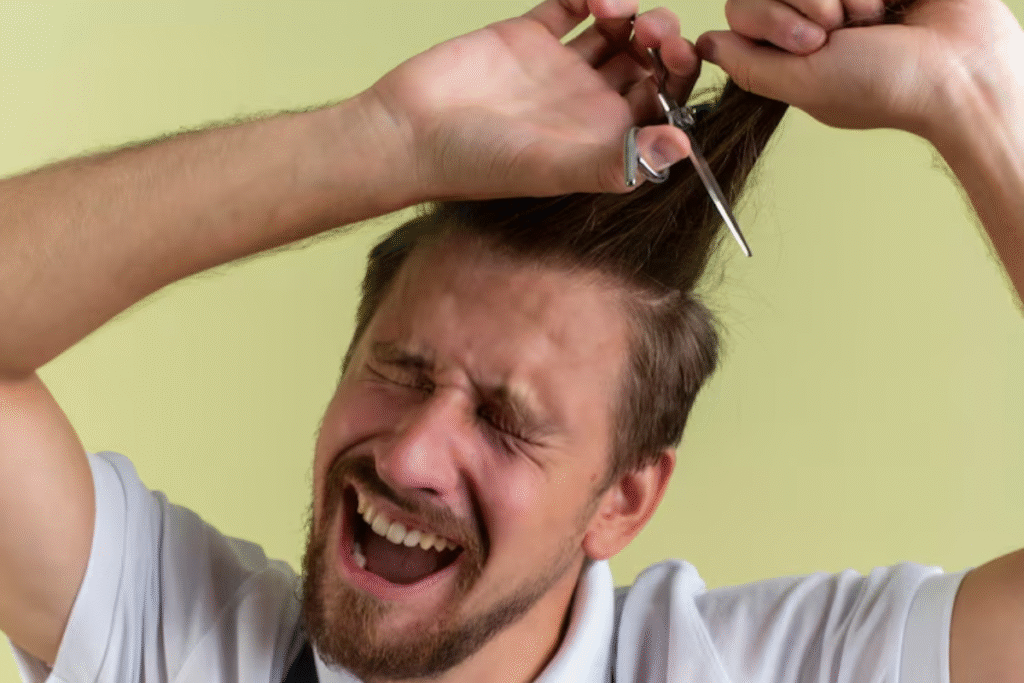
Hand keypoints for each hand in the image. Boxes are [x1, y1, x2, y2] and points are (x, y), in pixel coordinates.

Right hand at [366, 0, 700, 198]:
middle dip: (661, 39)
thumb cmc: (477, 164)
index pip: (663, 103)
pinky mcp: (527, 37)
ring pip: (614, 30)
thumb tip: (684, 148)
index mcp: (602, 138)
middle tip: (652, 28)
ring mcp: (558, 68)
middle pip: (646, 62)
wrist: (408, 133)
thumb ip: (619, 161)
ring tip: (613, 7)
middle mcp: (586, 103)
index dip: (680, 77)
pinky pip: (569, 6)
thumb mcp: (554, 170)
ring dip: (628, 11)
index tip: (678, 55)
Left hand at [696, 0, 1023, 141]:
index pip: (740, 8)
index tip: (810, 43)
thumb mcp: (802, 85)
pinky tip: (890, 2)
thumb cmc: (886, 86)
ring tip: (872, 19)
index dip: (768, 19)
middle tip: (840, 32)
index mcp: (787, 48)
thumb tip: (704, 45)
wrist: (960, 66)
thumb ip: (749, 66)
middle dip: (802, 7)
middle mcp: (809, 13)